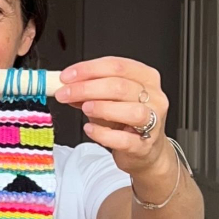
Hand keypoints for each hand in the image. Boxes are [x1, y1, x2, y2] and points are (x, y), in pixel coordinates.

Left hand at [56, 56, 174, 183]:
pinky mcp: (144, 146)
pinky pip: (123, 139)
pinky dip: (103, 133)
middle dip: (86, 88)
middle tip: (65, 93)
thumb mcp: (110, 100)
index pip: (117, 66)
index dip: (88, 69)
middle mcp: (154, 97)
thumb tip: (67, 86)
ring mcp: (153, 122)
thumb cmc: (128, 122)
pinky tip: (90, 129)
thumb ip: (90, 92)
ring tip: (84, 108)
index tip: (66, 76)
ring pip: (130, 110)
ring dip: (101, 107)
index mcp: (146, 78)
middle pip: (120, 86)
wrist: (145, 152)